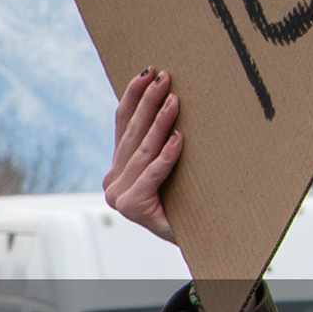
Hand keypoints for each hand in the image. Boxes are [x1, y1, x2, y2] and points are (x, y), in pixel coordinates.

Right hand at [105, 69, 182, 243]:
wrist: (200, 239)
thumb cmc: (188, 201)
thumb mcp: (168, 167)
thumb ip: (158, 144)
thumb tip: (171, 98)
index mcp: (117, 169)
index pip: (122, 125)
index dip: (133, 97)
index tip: (147, 72)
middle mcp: (112, 182)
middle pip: (131, 134)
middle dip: (147, 102)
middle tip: (164, 77)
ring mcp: (119, 196)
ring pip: (142, 151)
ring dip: (160, 122)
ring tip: (174, 100)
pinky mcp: (133, 208)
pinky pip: (152, 174)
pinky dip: (167, 155)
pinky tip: (180, 138)